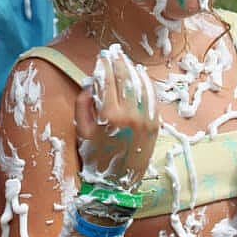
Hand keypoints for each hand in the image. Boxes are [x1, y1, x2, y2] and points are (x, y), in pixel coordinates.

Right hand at [76, 44, 159, 192]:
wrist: (116, 185)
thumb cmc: (95, 158)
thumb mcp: (82, 131)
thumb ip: (83, 104)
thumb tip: (91, 83)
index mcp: (110, 116)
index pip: (108, 81)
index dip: (104, 66)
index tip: (101, 56)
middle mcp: (130, 115)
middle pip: (125, 79)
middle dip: (118, 62)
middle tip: (113, 51)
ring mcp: (145, 119)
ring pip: (140, 85)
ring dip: (132, 69)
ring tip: (125, 60)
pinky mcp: (154, 124)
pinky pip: (151, 98)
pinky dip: (146, 84)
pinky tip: (140, 75)